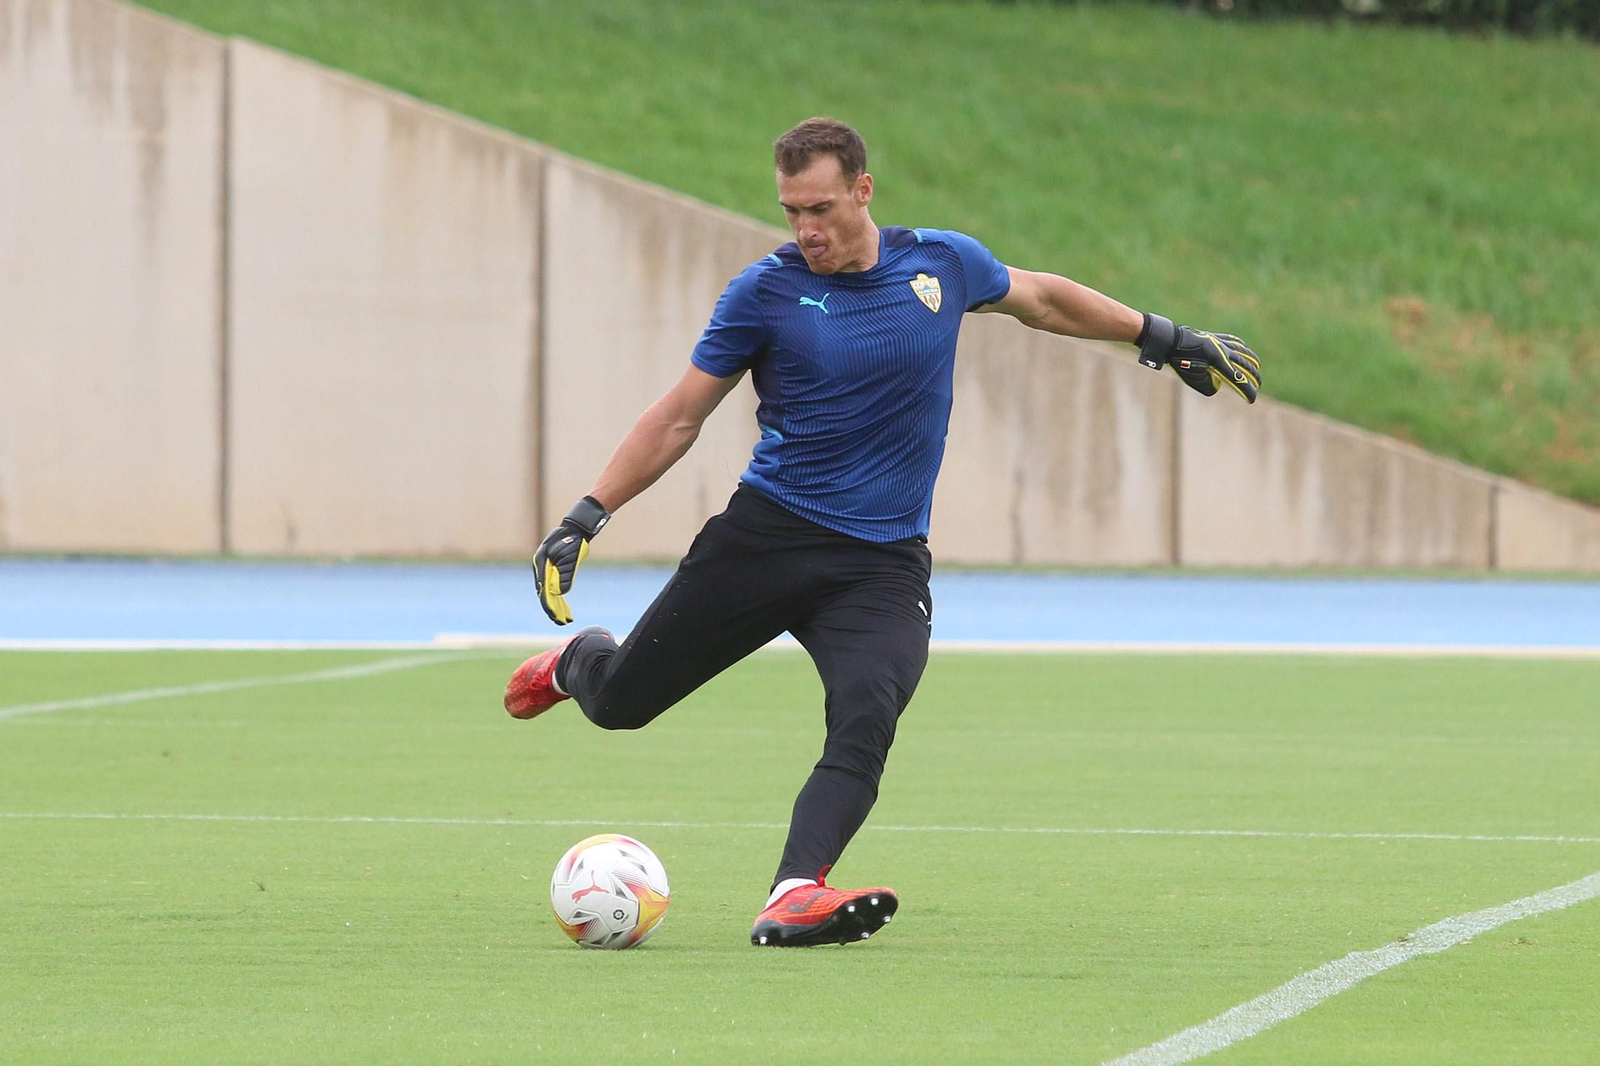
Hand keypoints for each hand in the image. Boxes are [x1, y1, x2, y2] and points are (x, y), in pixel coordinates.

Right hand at [533, 496, 609, 624]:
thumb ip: (565, 575)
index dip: (549, 605)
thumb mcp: (571, 557)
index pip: (543, 590)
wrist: (575, 528)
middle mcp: (541, 568)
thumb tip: (561, 593)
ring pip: (549, 591)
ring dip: (555, 605)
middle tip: (561, 622)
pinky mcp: (553, 569)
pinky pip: (554, 586)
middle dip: (552, 608)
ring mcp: (546, 569)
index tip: (555, 616)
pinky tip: (563, 606)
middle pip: (545, 592)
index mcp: (541, 564)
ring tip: (564, 618)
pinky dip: (558, 596)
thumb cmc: (572, 540)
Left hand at [1136, 313, 1260, 402]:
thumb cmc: (1180, 361)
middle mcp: (1222, 350)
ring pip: (1241, 351)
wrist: (1170, 340)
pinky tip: (1243, 347)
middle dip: (1253, 376)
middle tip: (1259, 384)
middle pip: (1244, 365)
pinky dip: (1240, 345)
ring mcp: (1219, 342)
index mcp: (1218, 361)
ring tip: (1258, 365)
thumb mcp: (1193, 379)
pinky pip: (1231, 340)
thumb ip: (1208, 386)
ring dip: (1251, 359)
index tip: (1252, 399)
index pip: (1237, 379)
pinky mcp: (1214, 337)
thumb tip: (1218, 384)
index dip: (1247, 390)